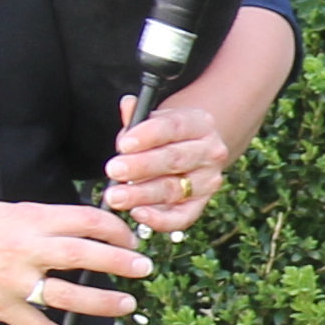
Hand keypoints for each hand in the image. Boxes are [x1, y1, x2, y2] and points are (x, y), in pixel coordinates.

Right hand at [0, 201, 151, 324]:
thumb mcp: (5, 210)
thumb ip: (42, 219)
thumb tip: (79, 227)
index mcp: (29, 219)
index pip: (84, 220)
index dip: (114, 229)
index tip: (128, 237)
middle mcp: (25, 250)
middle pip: (84, 255)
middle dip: (120, 262)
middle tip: (143, 267)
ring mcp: (14, 283)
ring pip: (68, 295)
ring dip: (102, 301)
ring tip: (125, 304)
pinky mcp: (1, 308)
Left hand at [101, 97, 247, 243]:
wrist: (192, 151)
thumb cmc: (166, 135)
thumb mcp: (155, 120)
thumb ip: (138, 117)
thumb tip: (127, 105)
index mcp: (200, 123)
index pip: (174, 126)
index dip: (148, 135)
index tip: (123, 145)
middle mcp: (210, 152)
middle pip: (174, 159)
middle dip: (140, 166)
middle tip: (114, 171)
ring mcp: (208, 181)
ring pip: (174, 189)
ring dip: (141, 194)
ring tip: (116, 197)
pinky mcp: (201, 205)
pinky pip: (182, 217)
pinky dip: (159, 219)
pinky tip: (138, 214)